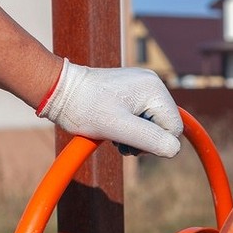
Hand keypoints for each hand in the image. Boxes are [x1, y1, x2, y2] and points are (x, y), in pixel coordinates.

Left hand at [37, 58, 182, 157]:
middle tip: (120, 140)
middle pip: (165, 126)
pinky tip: (114, 127)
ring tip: (115, 135)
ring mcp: (142, 85)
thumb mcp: (119, 128)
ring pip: (154, 123)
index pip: (174, 129)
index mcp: (154, 89)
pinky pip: (143, 116)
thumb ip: (151, 140)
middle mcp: (153, 83)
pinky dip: (131, 127)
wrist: (58, 90)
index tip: (129, 142)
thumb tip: (174, 150)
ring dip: (137, 136)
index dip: (155, 143)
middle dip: (145, 139)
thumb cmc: (84, 108)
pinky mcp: (132, 90)